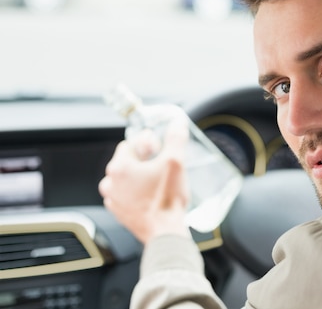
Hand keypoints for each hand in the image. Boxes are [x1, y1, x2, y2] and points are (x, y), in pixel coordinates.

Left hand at [99, 119, 191, 243]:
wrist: (165, 232)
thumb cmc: (166, 200)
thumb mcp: (176, 162)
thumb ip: (175, 138)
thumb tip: (177, 123)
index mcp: (120, 167)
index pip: (130, 143)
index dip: (148, 143)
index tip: (161, 150)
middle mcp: (111, 182)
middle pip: (127, 160)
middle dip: (145, 159)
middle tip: (162, 165)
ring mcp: (113, 199)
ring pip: (126, 178)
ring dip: (140, 176)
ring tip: (158, 181)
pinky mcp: (120, 212)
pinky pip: (126, 194)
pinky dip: (137, 192)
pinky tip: (153, 194)